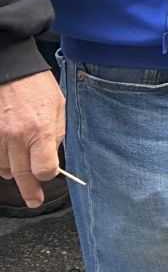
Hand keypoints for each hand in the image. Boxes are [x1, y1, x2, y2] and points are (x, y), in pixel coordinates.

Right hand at [0, 72, 64, 209]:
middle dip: (30, 190)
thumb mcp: (58, 107)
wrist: (11, 70)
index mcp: (40, 129)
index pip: (44, 168)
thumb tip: (52, 156)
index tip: (50, 175)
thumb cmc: (37, 86)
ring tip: (22, 173)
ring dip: (14, 174)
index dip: (48, 175)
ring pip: (4, 169)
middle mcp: (17, 136)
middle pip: (22, 174)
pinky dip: (0, 163)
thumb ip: (56, 134)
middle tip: (34, 201)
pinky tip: (7, 161)